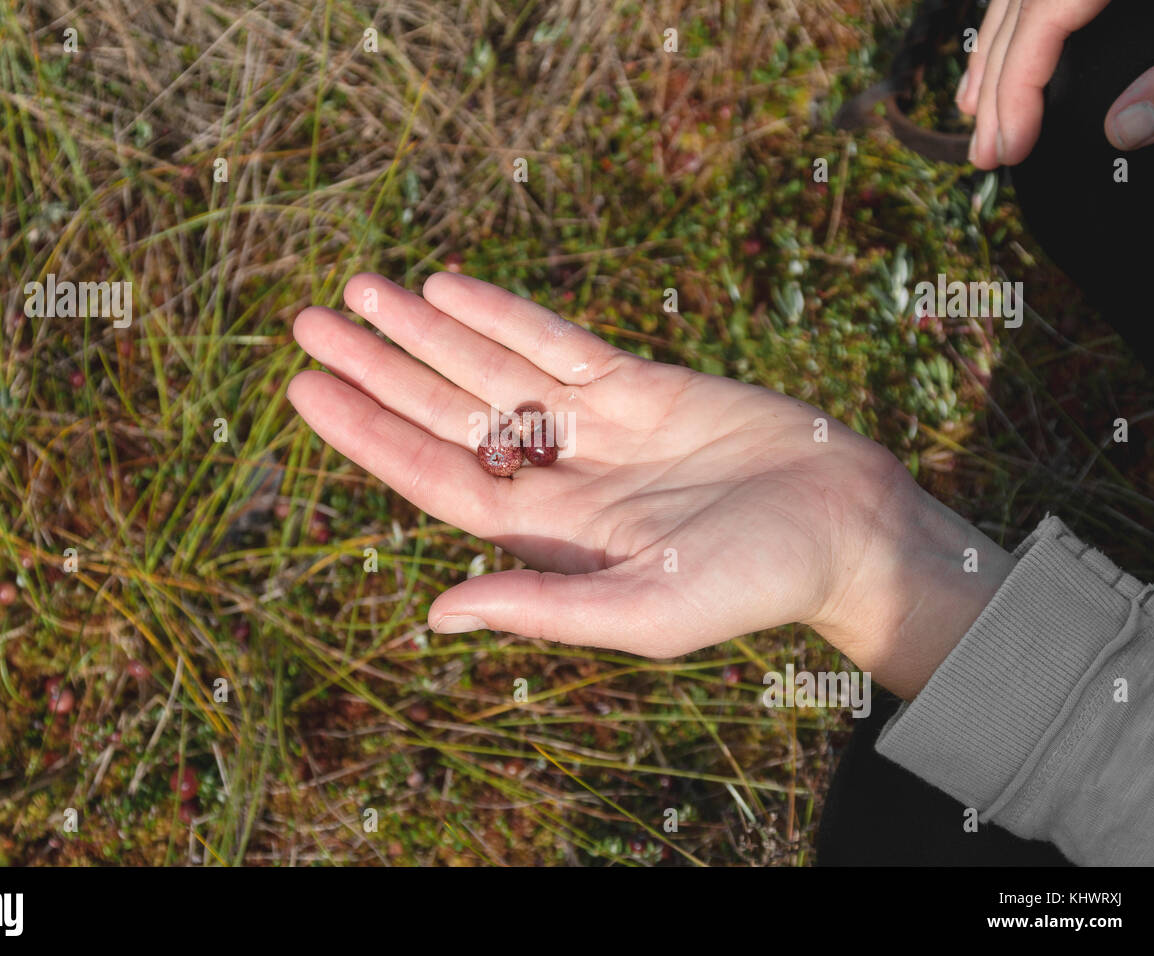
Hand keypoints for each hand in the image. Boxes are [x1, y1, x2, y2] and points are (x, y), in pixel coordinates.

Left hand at [287, 273, 1014, 696]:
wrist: (847, 529)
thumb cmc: (755, 584)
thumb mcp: (647, 611)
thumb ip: (542, 607)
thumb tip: (436, 613)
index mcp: (548, 537)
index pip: (434, 476)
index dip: (368, 433)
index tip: (306, 390)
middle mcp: (559, 477)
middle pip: (446, 414)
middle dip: (379, 368)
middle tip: (307, 323)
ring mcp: (597, 427)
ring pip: (491, 369)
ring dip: (427, 330)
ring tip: (361, 289)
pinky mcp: (642, 386)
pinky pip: (558, 344)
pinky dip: (505, 314)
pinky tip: (450, 287)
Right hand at [959, 0, 1153, 166]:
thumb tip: (1124, 129)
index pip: (1041, 16)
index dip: (1017, 88)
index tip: (1010, 148)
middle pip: (1022, 13)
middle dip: (996, 88)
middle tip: (986, 154)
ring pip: (1017, 0)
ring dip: (993, 58)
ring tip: (974, 114)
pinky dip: (1012, 28)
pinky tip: (998, 56)